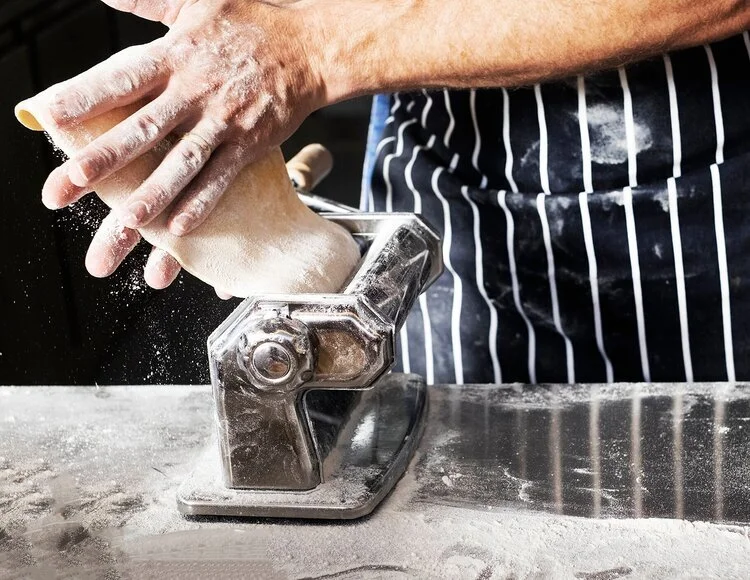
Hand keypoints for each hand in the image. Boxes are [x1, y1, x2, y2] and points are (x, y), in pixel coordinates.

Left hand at [41, 0, 323, 291]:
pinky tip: (179, 229)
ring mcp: (224, 121)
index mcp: (177, 56)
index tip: (47, 114)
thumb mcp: (197, 0)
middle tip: (70, 184)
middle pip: (144, 129)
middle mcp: (196, 92)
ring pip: (182, 163)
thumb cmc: (253, 24)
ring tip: (126, 223)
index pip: (122, 78)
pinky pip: (222, 178)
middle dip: (105, 158)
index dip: (84, 96)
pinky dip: (202, 203)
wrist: (309, 50)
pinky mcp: (249, 144)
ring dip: (153, 194)